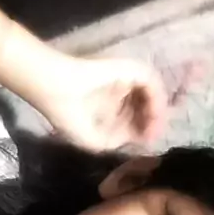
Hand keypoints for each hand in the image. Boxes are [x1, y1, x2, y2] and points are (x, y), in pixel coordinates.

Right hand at [39, 55, 166, 150]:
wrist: (57, 90)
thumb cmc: (67, 113)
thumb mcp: (91, 139)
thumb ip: (113, 142)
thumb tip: (132, 139)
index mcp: (109, 102)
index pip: (134, 116)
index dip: (141, 131)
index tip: (145, 144)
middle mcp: (120, 89)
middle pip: (145, 107)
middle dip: (151, 124)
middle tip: (152, 138)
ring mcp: (127, 78)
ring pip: (152, 96)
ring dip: (157, 114)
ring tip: (154, 131)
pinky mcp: (132, 69)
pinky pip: (153, 85)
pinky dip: (156, 102)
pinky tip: (153, 118)